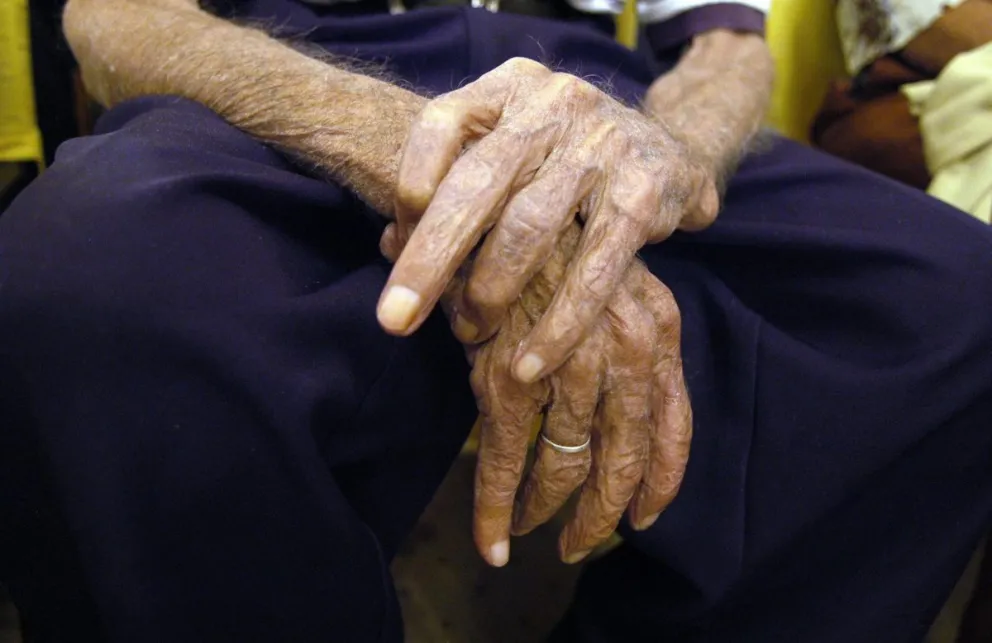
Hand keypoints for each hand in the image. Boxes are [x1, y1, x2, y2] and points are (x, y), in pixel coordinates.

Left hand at [376, 57, 717, 386]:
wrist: (670, 152)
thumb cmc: (564, 161)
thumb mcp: (513, 147)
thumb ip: (457, 182)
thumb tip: (390, 243)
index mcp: (511, 86)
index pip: (444, 121)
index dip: (410, 180)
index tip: (390, 240)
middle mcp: (555, 104)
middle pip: (477, 182)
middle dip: (430, 257)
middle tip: (393, 320)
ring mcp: (603, 145)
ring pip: (530, 227)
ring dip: (490, 292)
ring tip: (468, 335)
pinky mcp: (642, 194)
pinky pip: (593, 269)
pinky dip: (559, 324)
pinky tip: (530, 363)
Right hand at [402, 224, 692, 566]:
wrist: (488, 190)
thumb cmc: (546, 241)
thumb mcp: (602, 286)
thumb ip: (619, 345)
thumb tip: (618, 413)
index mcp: (654, 325)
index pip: (673, 420)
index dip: (662, 477)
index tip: (646, 517)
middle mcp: (622, 347)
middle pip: (625, 455)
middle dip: (604, 512)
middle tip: (581, 546)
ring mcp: (564, 362)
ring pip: (566, 465)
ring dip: (548, 513)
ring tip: (529, 534)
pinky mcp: (504, 374)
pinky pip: (506, 459)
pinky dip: (496, 506)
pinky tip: (493, 539)